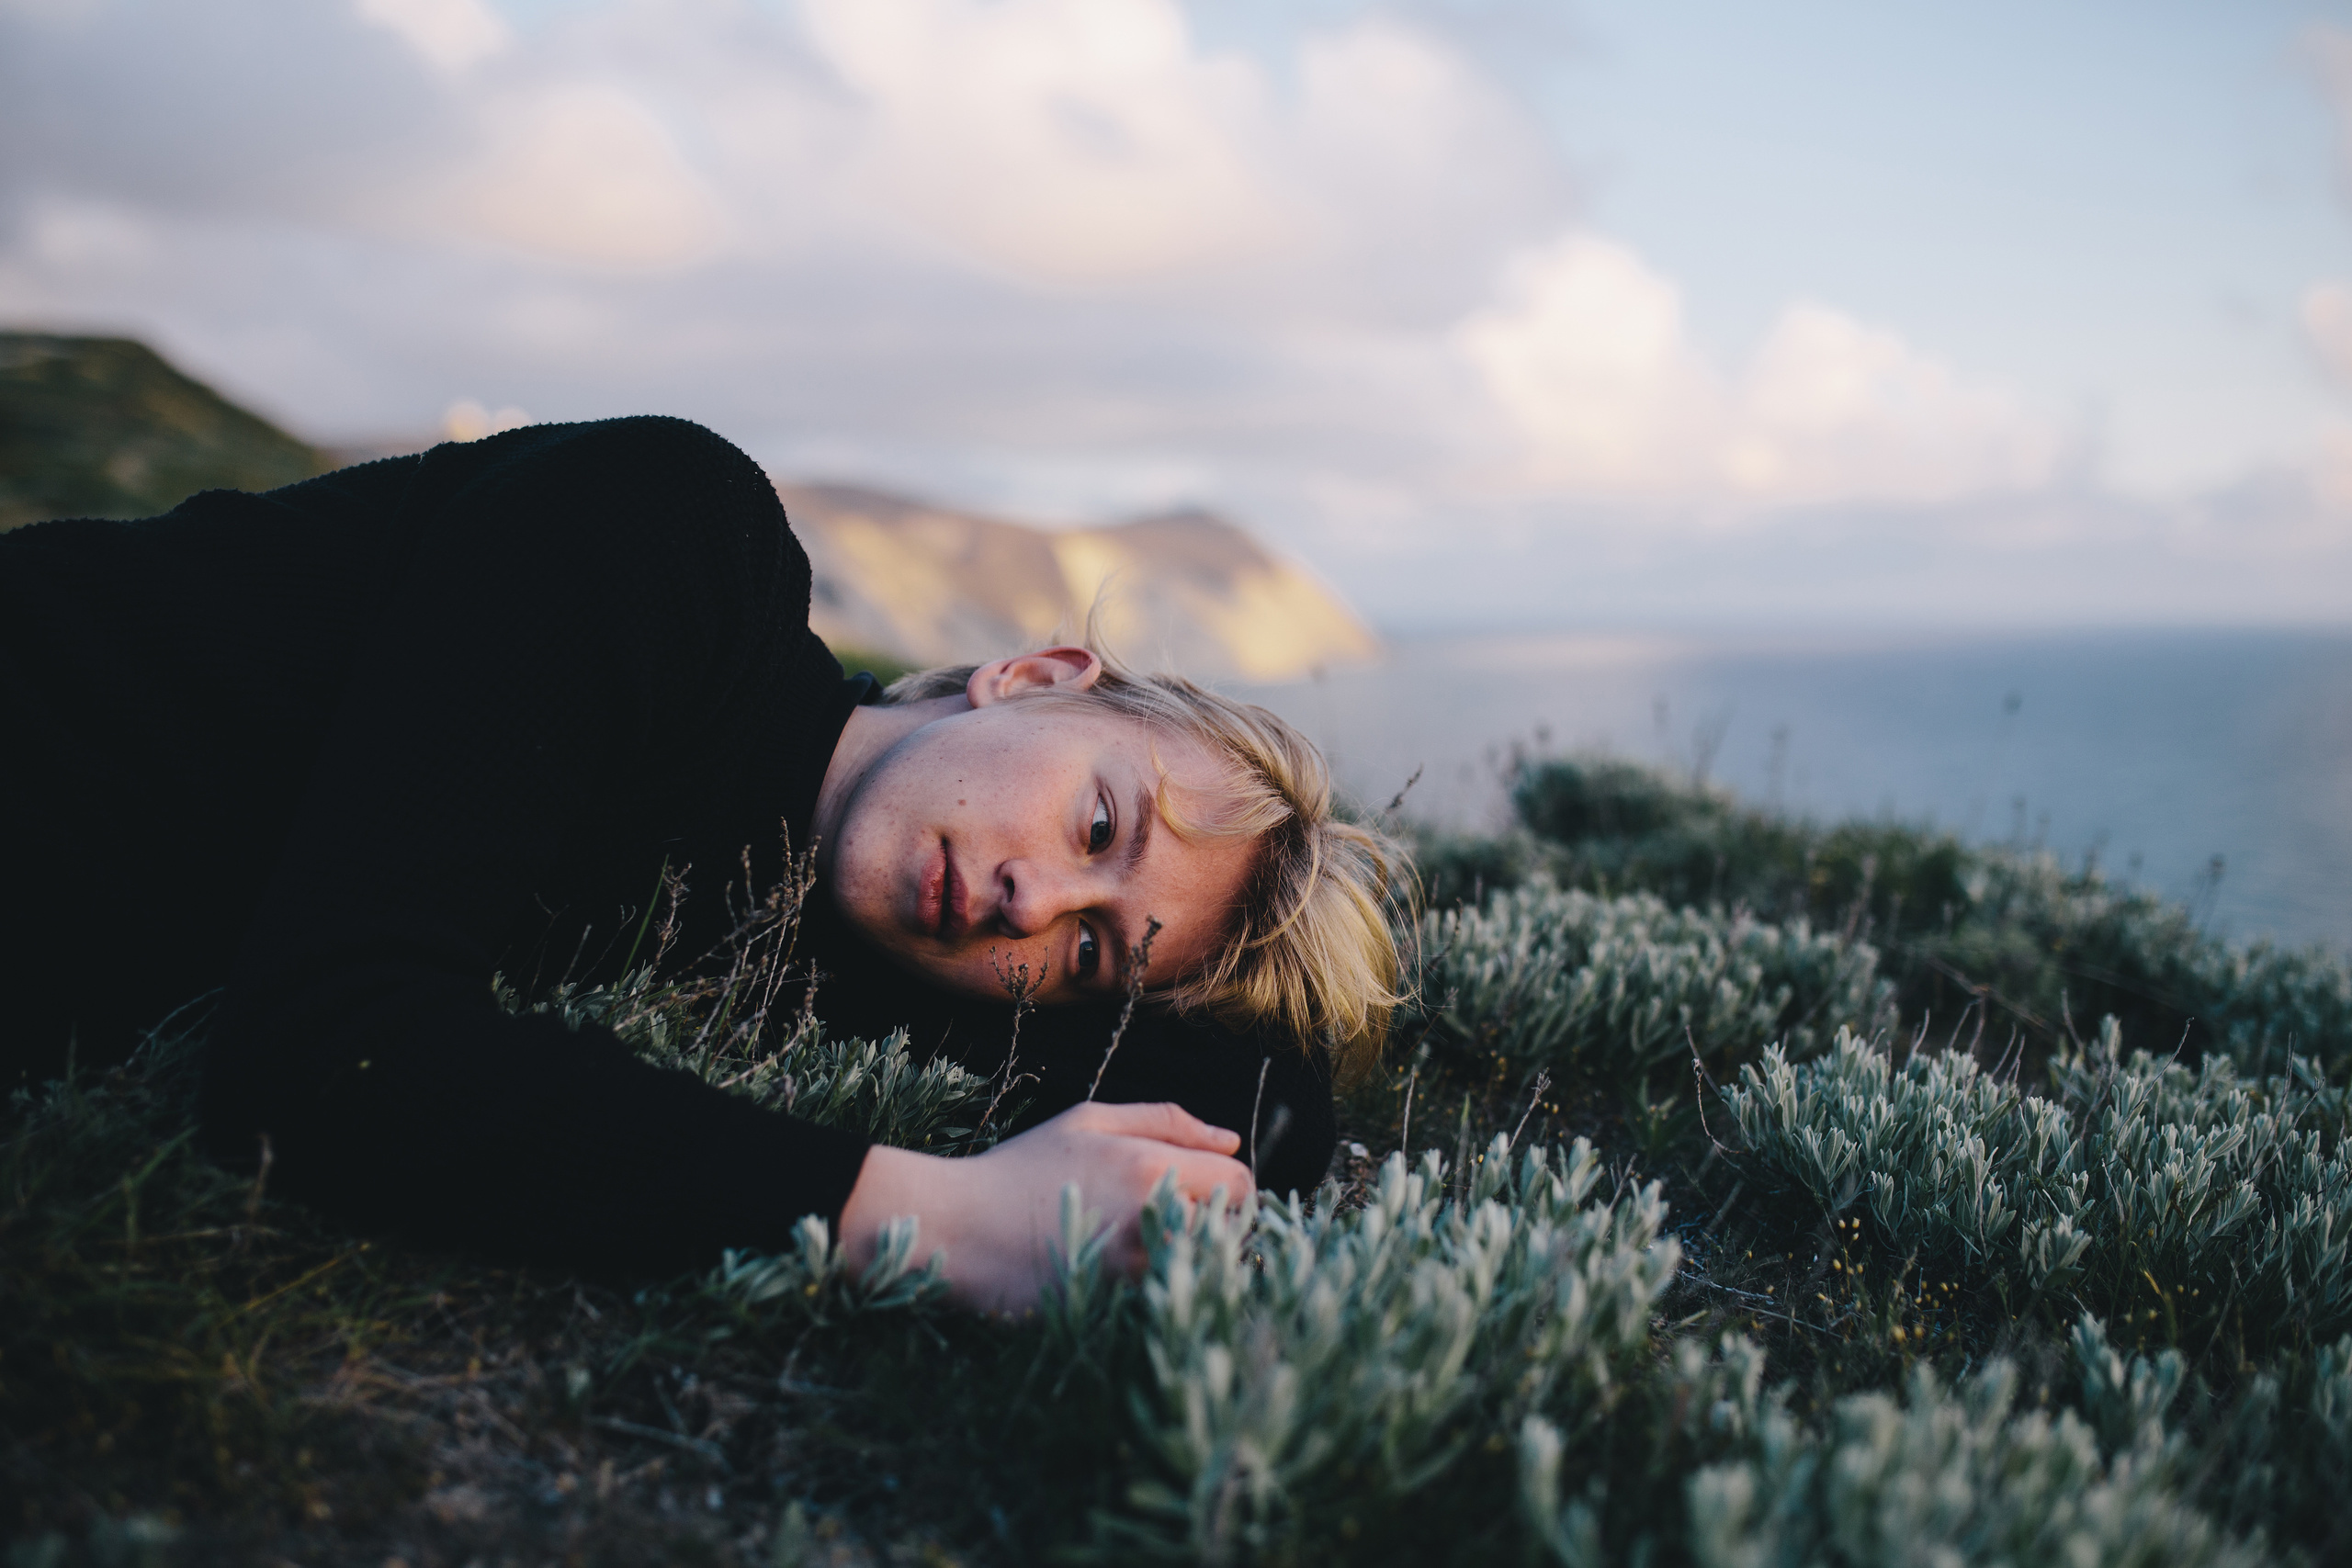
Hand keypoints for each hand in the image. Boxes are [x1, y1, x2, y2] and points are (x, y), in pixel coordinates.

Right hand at [836, 1101, 1250, 1313]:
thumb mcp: (1087, 1123)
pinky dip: (1152, 1292)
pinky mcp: (1111, 1311)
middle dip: (1212, 1229)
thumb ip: (1165, 1121)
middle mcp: (1150, 1221)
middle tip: (1167, 1226)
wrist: (954, 1228)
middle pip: (1228, 1234)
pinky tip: (1113, 1278)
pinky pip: (1162, 1303)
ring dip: (1184, 1264)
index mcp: (1149, 1167)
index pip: (1241, 1186)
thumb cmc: (1020, 1167)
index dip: (1232, 1192)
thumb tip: (1230, 1141)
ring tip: (1136, 1253)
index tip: (1206, 1198)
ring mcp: (1132, 1273)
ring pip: (1200, 1273)